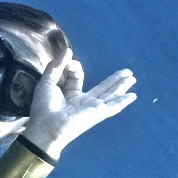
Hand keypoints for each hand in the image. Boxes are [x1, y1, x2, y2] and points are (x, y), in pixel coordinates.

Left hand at [22, 51, 136, 160]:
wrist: (47, 126)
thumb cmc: (44, 107)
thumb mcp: (47, 82)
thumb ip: (56, 66)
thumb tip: (68, 51)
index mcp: (69, 96)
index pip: (77, 78)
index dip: (74, 68)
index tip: (69, 64)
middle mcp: (82, 102)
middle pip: (102, 88)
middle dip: (114, 80)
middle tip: (127, 71)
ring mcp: (92, 108)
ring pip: (111, 94)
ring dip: (122, 86)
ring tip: (132, 78)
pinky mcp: (99, 113)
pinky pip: (114, 106)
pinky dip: (124, 101)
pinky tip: (133, 96)